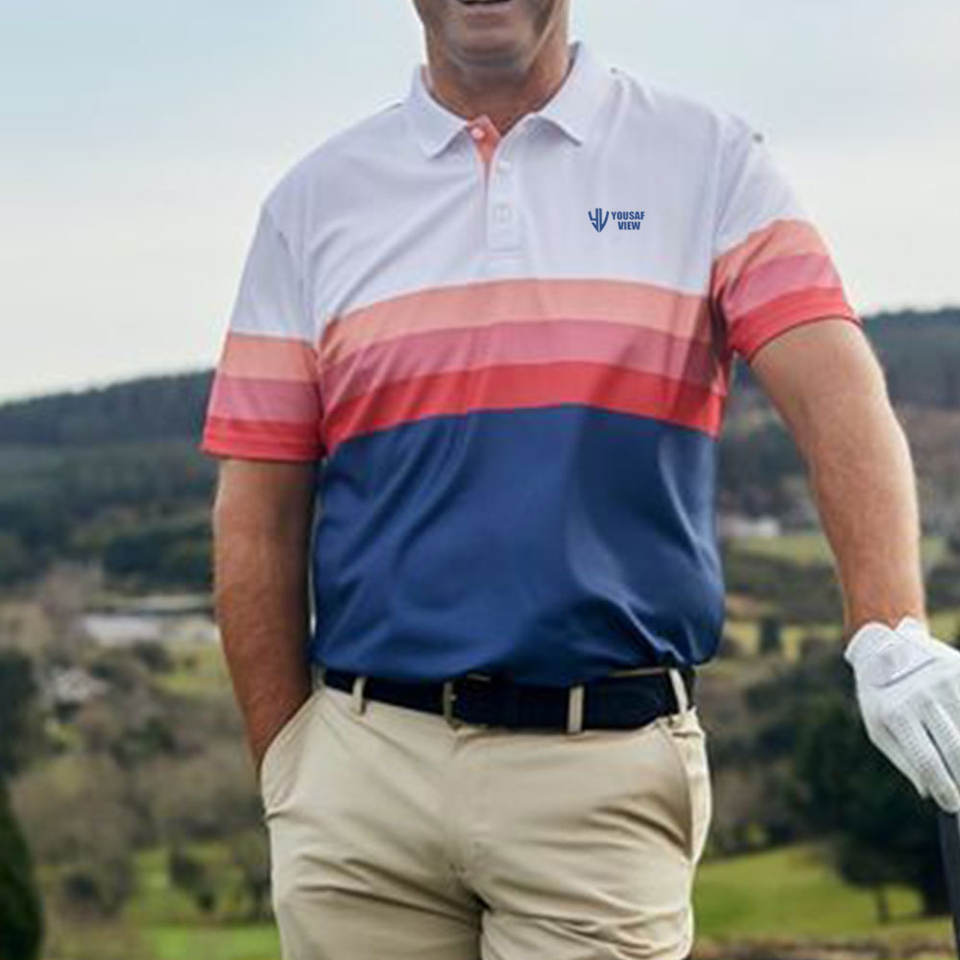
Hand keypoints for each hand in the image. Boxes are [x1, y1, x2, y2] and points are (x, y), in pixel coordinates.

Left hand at [845, 615, 959, 811]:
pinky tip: (957, 731)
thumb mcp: (878, 727)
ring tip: (955, 766)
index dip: (945, 790)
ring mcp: (945, 682)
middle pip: (957, 750)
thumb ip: (905, 760)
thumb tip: (931, 793)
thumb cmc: (881, 695)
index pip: (928, 762)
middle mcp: (922, 697)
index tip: (952, 807)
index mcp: (895, 714)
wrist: (884, 644)